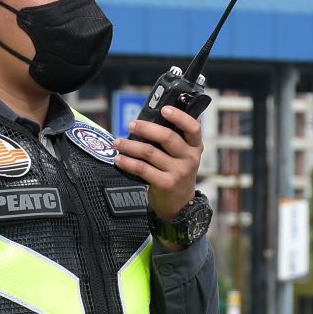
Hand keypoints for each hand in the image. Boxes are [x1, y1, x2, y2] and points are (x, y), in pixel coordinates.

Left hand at [117, 106, 202, 227]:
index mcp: (195, 147)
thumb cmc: (177, 172)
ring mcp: (178, 172)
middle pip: (167, 137)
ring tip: (118, 142)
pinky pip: (142, 169)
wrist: (180, 204)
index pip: (193, 127)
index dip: (179, 116)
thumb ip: (174, 139)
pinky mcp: (165, 184)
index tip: (164, 109)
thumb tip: (151, 118)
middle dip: (146, 128)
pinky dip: (127, 162)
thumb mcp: (183, 156)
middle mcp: (190, 158)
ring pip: (150, 152)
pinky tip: (119, 159)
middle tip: (131, 124)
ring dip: (130, 145)